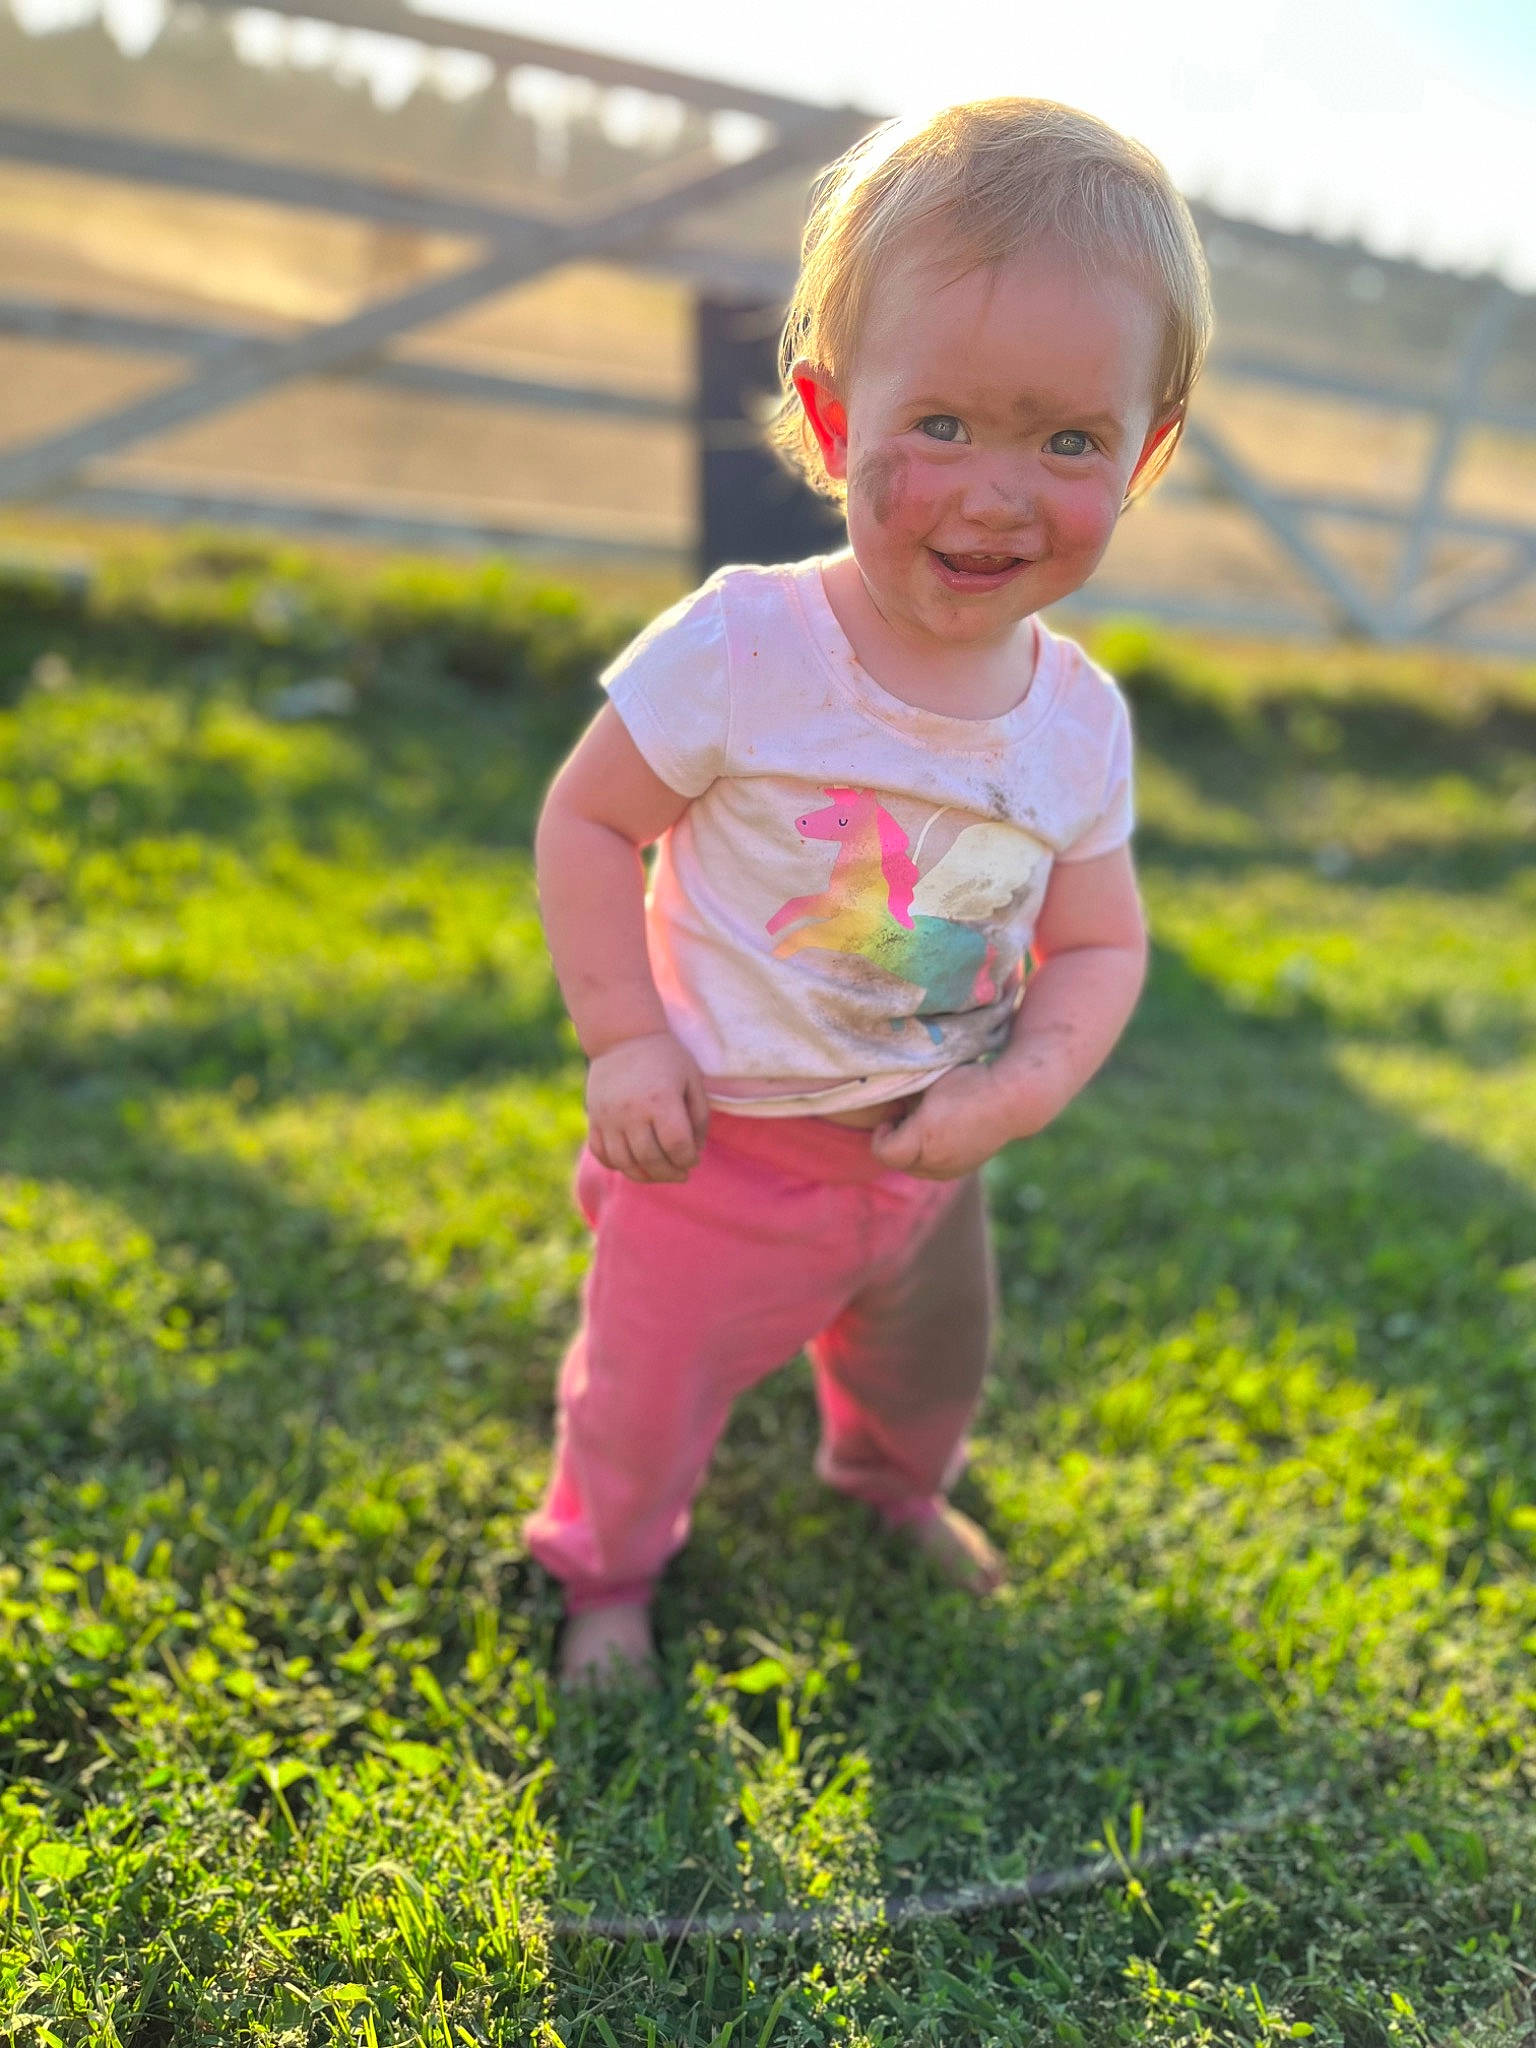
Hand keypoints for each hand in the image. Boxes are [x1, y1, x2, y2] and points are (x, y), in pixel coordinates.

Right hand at [586, 1031, 709, 1183]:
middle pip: (652, 1160)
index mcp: (661, 1100)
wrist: (623, 1036)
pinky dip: (617, 1165)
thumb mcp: (692, 1080)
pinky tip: (633, 1162)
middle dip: (671, 1173)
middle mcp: (632, 1111)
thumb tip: (695, 1151)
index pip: (677, 1146)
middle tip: (681, 1173)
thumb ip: (699, 1117)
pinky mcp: (594, 1118)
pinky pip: (602, 1153)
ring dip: (645, 1176)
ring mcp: (609, 1117)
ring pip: (625, 1163)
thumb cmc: (665, 1057)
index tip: (694, 1159)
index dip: (689, 1159)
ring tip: (659, 1173)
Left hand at [868, 1061, 1032, 1180]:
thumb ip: (905, 1095)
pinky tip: (939, 1134)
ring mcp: (952, 1169)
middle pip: (899, 1163)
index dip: (881, 1134)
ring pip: (916, 1170)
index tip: (893, 1114)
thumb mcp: (930, 1082)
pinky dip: (929, 1157)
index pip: (885, 1152)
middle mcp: (938, 1160)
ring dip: (912, 1152)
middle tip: (906, 1116)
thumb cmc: (969, 1083)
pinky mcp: (964, 1170)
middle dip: (896, 1142)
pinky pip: (934, 1170)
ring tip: (923, 1125)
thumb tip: (887, 1101)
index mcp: (925, 1137)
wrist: (1012, 1100)